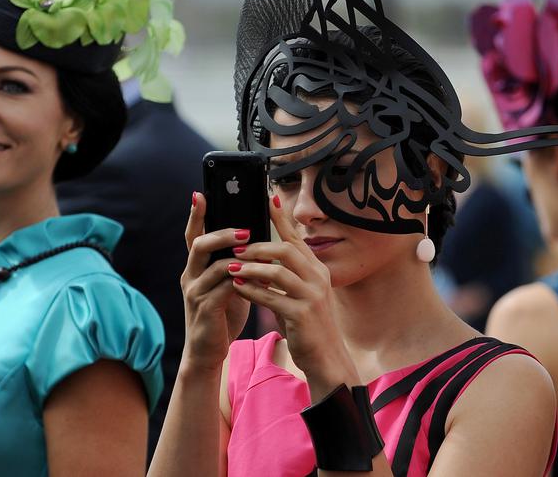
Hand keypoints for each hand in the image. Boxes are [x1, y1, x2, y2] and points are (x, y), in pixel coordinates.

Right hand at [179, 192, 250, 371]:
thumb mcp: (227, 283)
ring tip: (259, 253)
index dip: (196, 215)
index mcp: (195, 267)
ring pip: (213, 266)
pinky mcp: (205, 309)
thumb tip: (253, 238)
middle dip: (222, 233)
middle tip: (246, 230)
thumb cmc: (221, 314)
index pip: (193, 235)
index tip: (200, 193)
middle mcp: (190, 276)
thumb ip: (234, 263)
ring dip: (237, 257)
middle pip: (200, 245)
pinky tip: (256, 277)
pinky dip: (242, 280)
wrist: (208, 351)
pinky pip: (224, 288)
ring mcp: (195, 293)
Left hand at [226, 197, 357, 399]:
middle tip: (235, 246)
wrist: (326, 358)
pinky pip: (273, 297)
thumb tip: (261, 257)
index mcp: (317, 270)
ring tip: (231, 267)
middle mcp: (318, 278)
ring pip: (277, 272)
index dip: (282, 218)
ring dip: (251, 268)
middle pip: (286, 250)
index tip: (267, 198)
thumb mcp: (301, 295)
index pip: (296, 238)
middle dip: (258, 246)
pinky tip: (238, 288)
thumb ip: (286, 276)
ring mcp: (312, 296)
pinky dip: (253, 291)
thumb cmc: (308, 326)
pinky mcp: (302, 315)